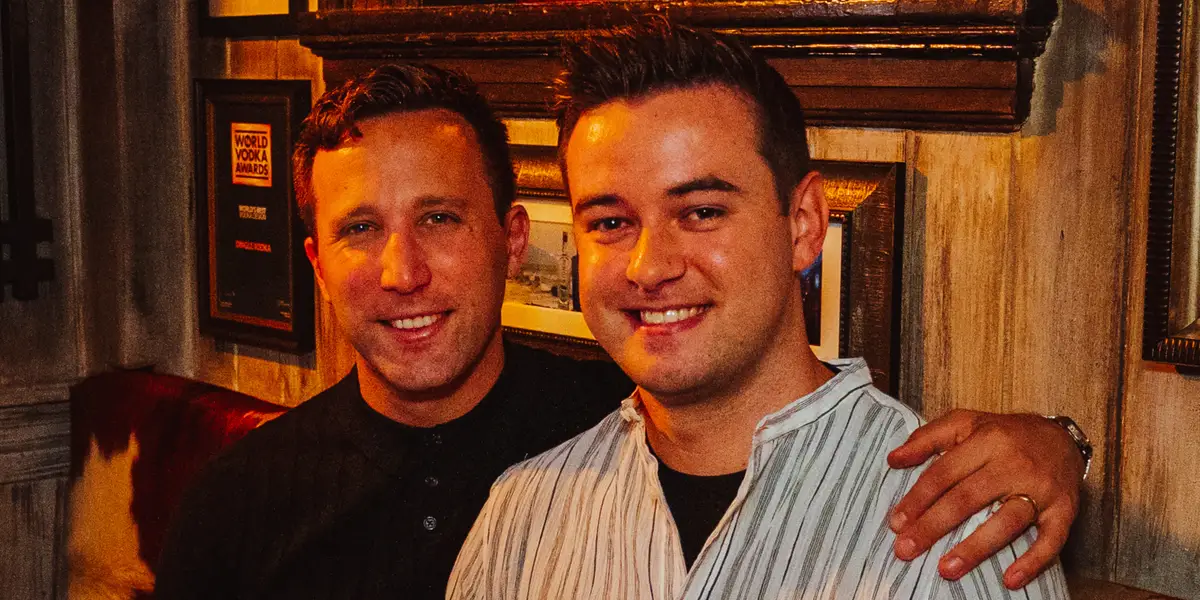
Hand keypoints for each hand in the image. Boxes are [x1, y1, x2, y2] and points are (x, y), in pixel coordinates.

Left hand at [886, 409, 1083, 588]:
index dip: (918, 498)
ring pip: (1005, 522)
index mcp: (987, 441)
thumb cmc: (1004, 434)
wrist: (1063, 438)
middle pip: (968, 498)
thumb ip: (926, 438)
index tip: (896, 523)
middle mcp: (1014, 464)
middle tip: (907, 550)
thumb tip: (893, 459)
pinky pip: (1051, 540)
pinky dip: (1033, 562)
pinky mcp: (1064, 511)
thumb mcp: (964, 423)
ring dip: (974, 548)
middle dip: (934, 526)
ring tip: (945, 570)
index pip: (944, 473)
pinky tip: (1010, 580)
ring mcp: (1041, 489)